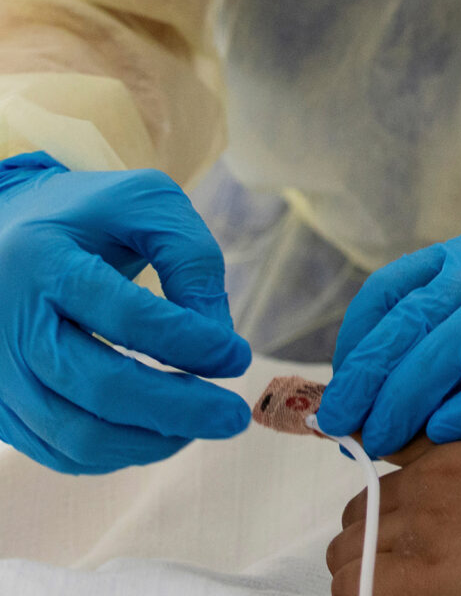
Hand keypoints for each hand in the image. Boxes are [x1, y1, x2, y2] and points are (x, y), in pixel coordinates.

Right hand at [0, 152, 252, 472]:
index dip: (191, 342)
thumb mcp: (144, 204)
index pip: (126, 316)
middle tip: (234, 416)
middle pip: (100, 387)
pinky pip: (55, 450)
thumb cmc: (87, 215)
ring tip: (203, 423)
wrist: (3, 230)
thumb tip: (219, 339)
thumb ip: (190, 258)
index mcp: (45, 261)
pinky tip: (159, 433)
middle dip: (180, 409)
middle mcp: (8, 324)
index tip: (238, 356)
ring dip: (151, 441)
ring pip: (76, 433)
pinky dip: (115, 453)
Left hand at [318, 224, 460, 457]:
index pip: (396, 285)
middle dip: (371, 375)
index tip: (334, 393)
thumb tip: (340, 415)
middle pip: (421, 313)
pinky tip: (442, 434)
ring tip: (381, 440)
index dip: (355, 341)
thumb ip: (419, 367)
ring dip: (409, 396)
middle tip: (343, 425)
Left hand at [325, 434, 460, 595]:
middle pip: (355, 520)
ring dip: (363, 577)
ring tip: (404, 590)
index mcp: (451, 453)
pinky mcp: (415, 584)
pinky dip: (367, 595)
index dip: (389, 515)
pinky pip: (357, 590)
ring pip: (345, 559)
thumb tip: (432, 471)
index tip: (400, 534)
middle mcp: (426, 487)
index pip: (381, 481)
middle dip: (370, 545)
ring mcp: (418, 536)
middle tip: (405, 571)